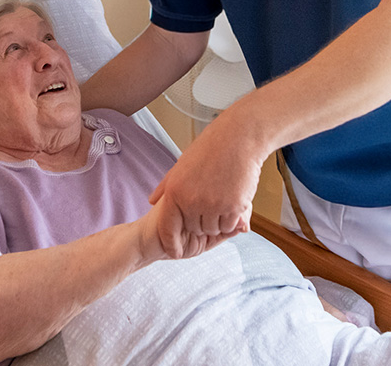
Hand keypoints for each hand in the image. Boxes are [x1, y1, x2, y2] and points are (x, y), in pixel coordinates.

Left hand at [148, 109, 264, 257]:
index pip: (168, 227)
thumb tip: (152, 201)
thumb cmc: (211, 149)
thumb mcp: (181, 166)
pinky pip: (230, 225)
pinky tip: (233, 200)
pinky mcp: (233, 207)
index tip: (176, 252)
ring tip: (222, 198)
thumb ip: (166, 187)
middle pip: (194, 229)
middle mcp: (191, 201)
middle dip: (202, 223)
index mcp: (175, 191)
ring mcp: (213, 205)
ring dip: (218, 221)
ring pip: (213, 229)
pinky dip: (232, 219)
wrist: (238, 138)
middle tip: (211, 204)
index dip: (171, 243)